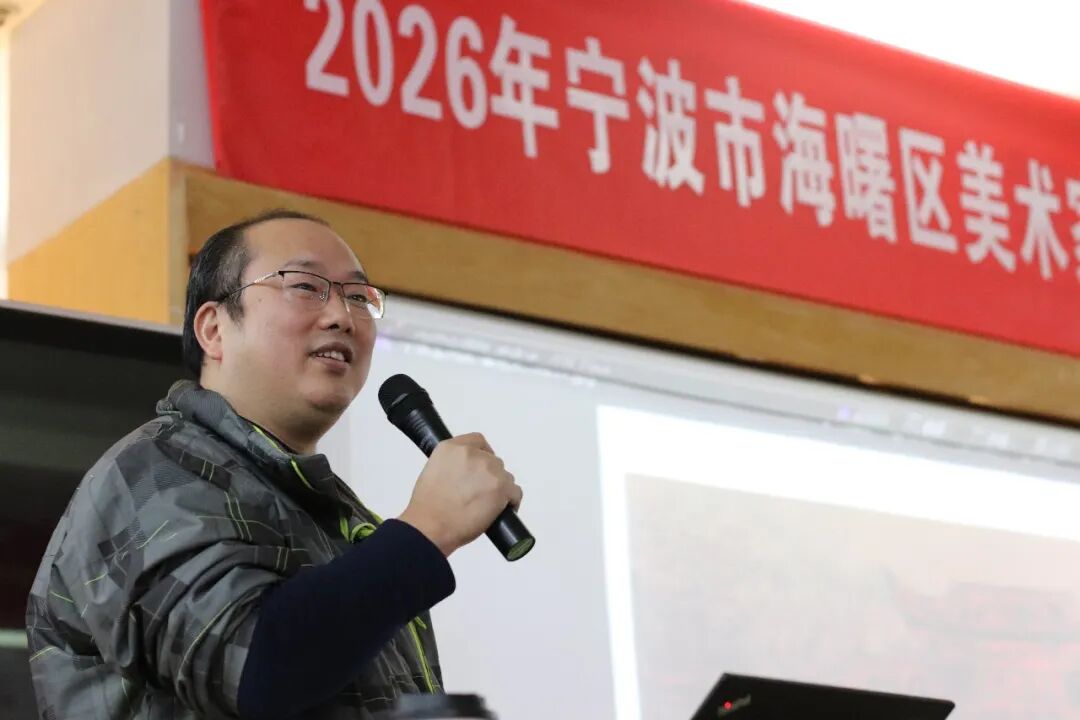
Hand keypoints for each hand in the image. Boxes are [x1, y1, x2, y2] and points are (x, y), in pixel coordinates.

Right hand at [397, 433, 522, 556]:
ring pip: (505, 477)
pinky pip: (515, 492)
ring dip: (500, 489)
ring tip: (487, 506)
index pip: (478, 441)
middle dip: (490, 477)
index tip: (482, 468)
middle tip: (480, 494)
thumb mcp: (433, 472)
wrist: (431, 527)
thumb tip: (467, 474)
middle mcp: (472, 454)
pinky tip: (502, 511)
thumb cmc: (427, 508)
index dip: (483, 454)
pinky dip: (511, 502)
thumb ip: (452, 465)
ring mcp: (489, 470)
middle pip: (493, 461)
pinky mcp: (502, 487)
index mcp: (451, 448)